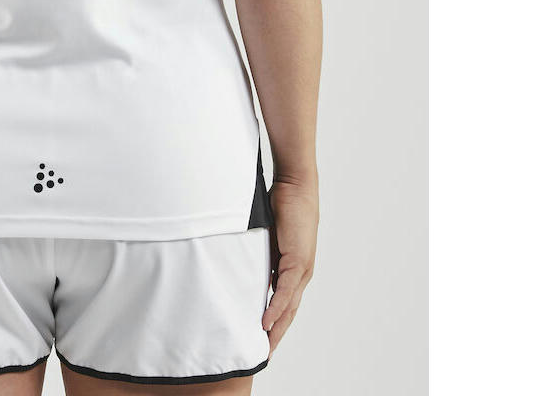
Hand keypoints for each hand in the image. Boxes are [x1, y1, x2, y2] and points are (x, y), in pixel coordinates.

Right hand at [262, 175, 317, 354]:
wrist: (296, 188)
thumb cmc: (281, 206)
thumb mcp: (266, 237)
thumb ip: (258, 253)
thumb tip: (241, 264)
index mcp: (293, 269)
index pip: (284, 303)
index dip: (275, 323)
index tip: (261, 340)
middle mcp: (301, 274)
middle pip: (288, 313)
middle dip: (276, 335)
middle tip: (263, 355)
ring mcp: (301, 269)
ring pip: (288, 307)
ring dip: (276, 329)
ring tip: (264, 347)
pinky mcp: (298, 261)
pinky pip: (285, 291)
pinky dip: (276, 308)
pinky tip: (266, 323)